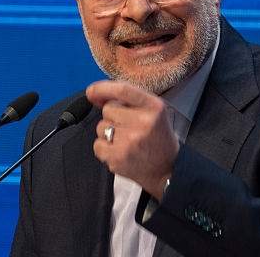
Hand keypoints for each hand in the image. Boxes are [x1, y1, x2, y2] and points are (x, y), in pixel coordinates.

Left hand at [86, 80, 178, 200]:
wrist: (168, 170)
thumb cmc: (158, 139)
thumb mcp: (153, 112)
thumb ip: (128, 99)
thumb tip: (94, 94)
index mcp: (153, 107)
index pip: (121, 89)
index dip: (102, 88)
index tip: (91, 91)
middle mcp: (143, 121)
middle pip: (108, 109)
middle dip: (113, 117)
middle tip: (129, 129)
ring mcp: (130, 140)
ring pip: (101, 127)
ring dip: (108, 133)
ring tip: (126, 141)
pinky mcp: (119, 157)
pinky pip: (97, 145)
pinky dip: (104, 149)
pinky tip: (120, 152)